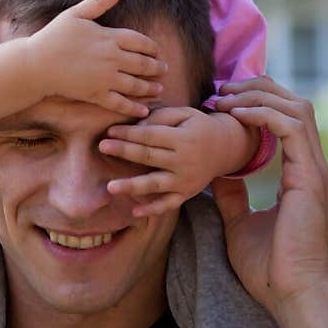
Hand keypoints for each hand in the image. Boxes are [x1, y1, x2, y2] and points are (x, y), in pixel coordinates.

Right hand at [31, 0, 164, 117]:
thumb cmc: (54, 36)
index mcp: (109, 37)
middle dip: (157, 68)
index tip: (157, 51)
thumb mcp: (76, 14)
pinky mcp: (97, 95)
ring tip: (159, 89)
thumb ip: (99, 2)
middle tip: (164, 70)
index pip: (141, 42)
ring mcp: (106, 78)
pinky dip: (134, 108)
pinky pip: (121, 103)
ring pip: (136, 84)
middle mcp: (112, 58)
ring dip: (151, 88)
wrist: (36, 64)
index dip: (152, 47)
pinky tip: (144, 110)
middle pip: (143, 64)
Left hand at [99, 106, 222, 215]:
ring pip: (155, 184)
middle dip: (124, 151)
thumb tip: (136, 126)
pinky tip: (135, 213)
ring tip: (110, 187)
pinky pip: (168, 204)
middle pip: (148, 157)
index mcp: (182, 138)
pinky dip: (153, 210)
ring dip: (132, 186)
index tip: (109, 131)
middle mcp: (184, 161)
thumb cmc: (198, 127)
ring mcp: (185, 180)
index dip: (128, 133)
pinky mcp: (186, 194)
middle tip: (101, 147)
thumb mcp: (184, 114)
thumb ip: (160, 117)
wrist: (226, 148)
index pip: (150, 136)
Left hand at [212, 77, 327, 325]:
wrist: (295, 295)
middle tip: (222, 89)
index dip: (257, 102)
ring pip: (296, 108)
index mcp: (300, 174)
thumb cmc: (271, 270)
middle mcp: (312, 166)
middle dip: (258, 89)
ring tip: (226, 97)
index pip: (286, 119)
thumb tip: (217, 177)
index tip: (222, 101)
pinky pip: (292, 127)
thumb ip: (233, 197)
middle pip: (294, 103)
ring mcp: (315, 170)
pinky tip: (238, 115)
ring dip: (259, 96)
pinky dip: (265, 114)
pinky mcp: (311, 178)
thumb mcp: (241, 224)